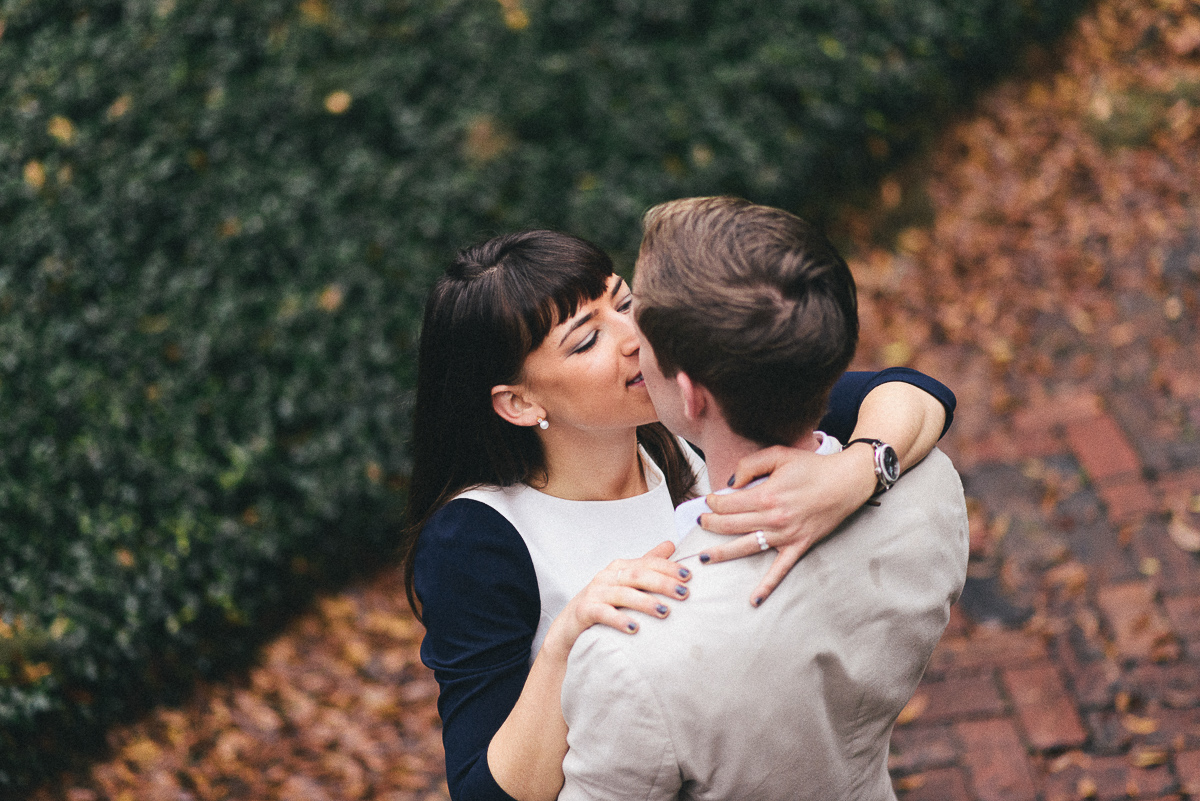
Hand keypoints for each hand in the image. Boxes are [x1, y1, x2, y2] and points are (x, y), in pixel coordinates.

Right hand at [545, 541, 691, 657]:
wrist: (570, 626)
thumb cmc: (604, 602)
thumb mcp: (626, 582)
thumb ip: (647, 564)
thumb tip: (671, 544)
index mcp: (620, 567)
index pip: (648, 563)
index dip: (669, 568)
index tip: (690, 576)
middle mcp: (607, 576)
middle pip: (638, 575)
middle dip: (662, 583)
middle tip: (684, 594)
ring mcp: (595, 592)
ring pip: (623, 594)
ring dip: (645, 602)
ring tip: (664, 612)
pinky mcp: (584, 610)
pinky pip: (602, 613)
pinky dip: (619, 620)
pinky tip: (634, 629)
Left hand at [697, 445, 876, 605]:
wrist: (846, 482)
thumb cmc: (812, 467)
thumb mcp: (779, 455)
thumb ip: (750, 465)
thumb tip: (730, 483)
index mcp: (767, 495)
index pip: (728, 503)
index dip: (713, 502)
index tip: (709, 501)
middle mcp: (774, 518)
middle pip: (731, 525)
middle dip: (711, 524)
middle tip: (701, 523)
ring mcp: (786, 535)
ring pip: (747, 547)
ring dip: (723, 553)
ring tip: (704, 558)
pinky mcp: (799, 546)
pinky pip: (780, 570)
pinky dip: (767, 586)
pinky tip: (753, 600)